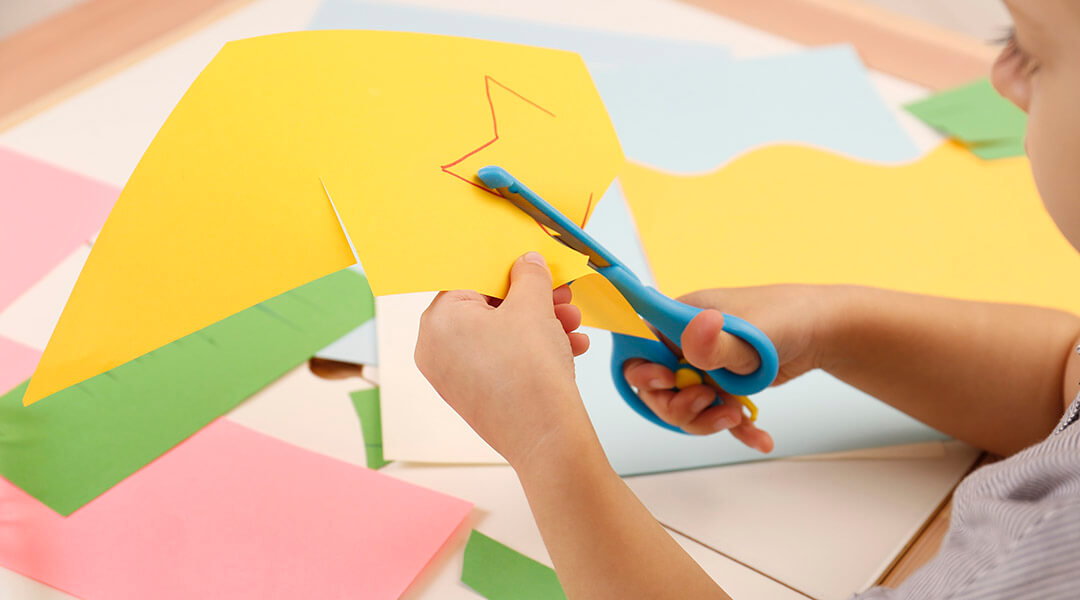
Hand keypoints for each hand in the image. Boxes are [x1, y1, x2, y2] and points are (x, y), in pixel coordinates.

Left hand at [415, 251, 594, 468]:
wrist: (547, 438)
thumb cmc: (531, 374)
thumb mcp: (533, 307)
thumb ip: (529, 276)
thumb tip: (526, 264)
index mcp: (438, 321)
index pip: (471, 279)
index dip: (509, 271)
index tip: (535, 270)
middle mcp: (435, 349)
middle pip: (488, 308)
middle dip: (532, 301)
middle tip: (561, 296)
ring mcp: (453, 376)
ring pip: (500, 335)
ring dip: (541, 325)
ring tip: (572, 325)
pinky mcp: (474, 396)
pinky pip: (502, 360)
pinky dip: (533, 351)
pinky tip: (570, 348)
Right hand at [623, 284, 839, 451]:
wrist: (824, 330)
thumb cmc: (786, 318)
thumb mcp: (751, 334)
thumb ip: (718, 344)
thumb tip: (692, 334)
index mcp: (678, 319)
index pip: (638, 347)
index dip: (643, 372)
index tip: (665, 382)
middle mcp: (684, 342)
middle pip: (657, 387)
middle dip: (678, 405)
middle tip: (708, 403)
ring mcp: (703, 365)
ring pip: (684, 407)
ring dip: (705, 420)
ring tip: (736, 417)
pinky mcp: (723, 385)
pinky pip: (716, 413)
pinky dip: (735, 428)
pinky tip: (760, 438)